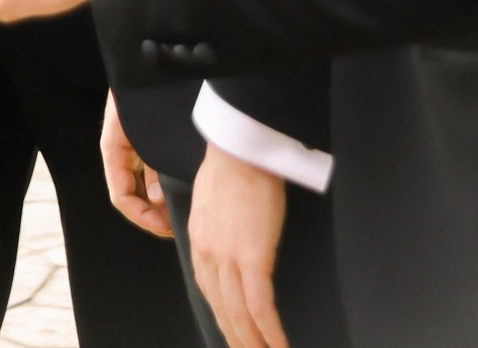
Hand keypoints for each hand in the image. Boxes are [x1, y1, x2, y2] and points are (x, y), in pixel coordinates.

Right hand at [100, 93, 173, 238]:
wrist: (152, 57)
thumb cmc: (149, 89)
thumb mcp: (149, 130)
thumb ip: (152, 165)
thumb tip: (156, 198)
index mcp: (114, 146)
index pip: (121, 195)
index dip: (141, 217)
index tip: (165, 227)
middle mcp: (121, 148)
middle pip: (131, 192)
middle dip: (151, 212)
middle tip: (176, 223)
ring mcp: (133, 143)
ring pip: (141, 183)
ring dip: (158, 199)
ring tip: (182, 208)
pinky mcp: (146, 138)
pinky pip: (150, 168)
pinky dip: (162, 182)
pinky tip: (181, 187)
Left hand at [189, 145, 290, 347]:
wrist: (239, 150)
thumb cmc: (231, 167)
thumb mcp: (211, 201)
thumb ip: (215, 227)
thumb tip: (227, 238)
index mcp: (199, 241)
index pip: (209, 291)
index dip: (222, 316)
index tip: (231, 332)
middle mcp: (209, 255)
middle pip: (222, 309)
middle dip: (236, 337)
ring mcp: (229, 259)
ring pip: (240, 314)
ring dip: (253, 342)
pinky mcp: (253, 258)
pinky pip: (260, 306)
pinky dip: (270, 331)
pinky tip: (278, 346)